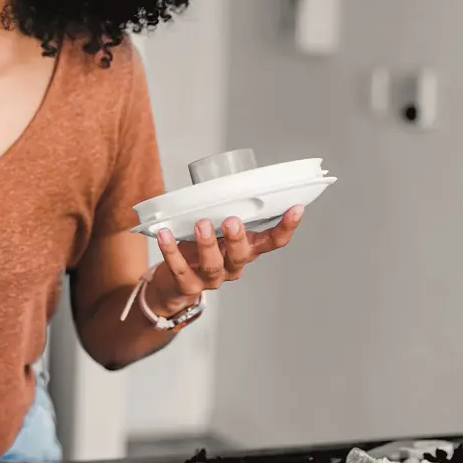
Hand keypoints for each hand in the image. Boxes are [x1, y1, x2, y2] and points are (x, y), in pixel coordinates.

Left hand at [146, 206, 304, 316]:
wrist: (174, 284)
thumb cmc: (199, 248)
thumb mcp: (217, 229)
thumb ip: (223, 210)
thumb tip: (223, 176)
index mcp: (246, 250)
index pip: (273, 242)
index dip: (286, 227)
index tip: (296, 207)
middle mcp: (233, 266)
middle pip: (242, 256)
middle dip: (238, 238)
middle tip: (232, 220)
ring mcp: (212, 279)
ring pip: (213, 265)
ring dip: (207, 244)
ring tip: (201, 224)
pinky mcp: (188, 285)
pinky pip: (180, 270)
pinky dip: (172, 251)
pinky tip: (166, 234)